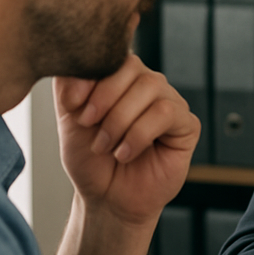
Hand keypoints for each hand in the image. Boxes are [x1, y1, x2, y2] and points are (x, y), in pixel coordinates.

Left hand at [54, 54, 200, 227]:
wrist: (106, 199)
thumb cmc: (91, 161)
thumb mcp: (69, 119)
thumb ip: (67, 85)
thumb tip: (73, 60)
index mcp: (122, 78)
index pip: (114, 55)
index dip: (93, 76)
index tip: (73, 105)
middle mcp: (148, 85)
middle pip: (133, 68)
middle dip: (105, 100)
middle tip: (89, 127)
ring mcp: (170, 103)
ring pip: (151, 88)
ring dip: (121, 120)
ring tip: (107, 146)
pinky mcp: (186, 125)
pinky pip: (166, 113)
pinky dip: (140, 133)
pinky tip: (126, 152)